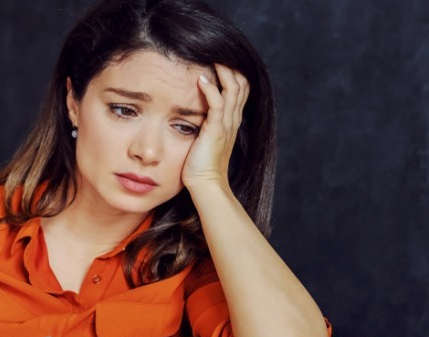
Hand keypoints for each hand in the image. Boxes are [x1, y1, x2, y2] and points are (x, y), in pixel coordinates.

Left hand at [182, 64, 249, 190]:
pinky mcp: (216, 130)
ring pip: (233, 89)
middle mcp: (233, 120)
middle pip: (242, 84)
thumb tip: (193, 114)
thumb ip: (204, 125)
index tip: (219, 62)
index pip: (240, 90)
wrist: (206, 184)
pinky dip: (211, 89)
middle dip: (231, 67)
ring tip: (213, 59)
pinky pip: (218, 103)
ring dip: (224, 72)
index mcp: (231, 122)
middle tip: (217, 54)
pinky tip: (201, 79)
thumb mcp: (205, 140)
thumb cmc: (201, 166)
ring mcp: (226, 124)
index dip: (233, 74)